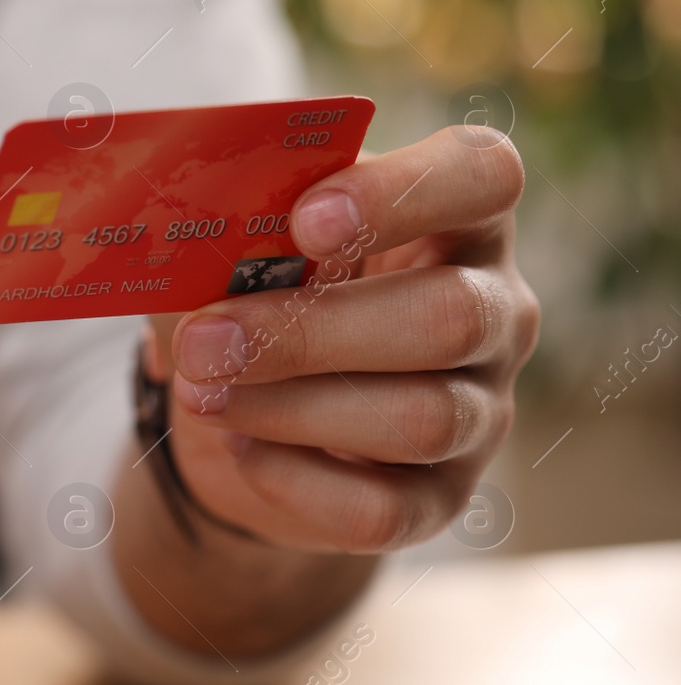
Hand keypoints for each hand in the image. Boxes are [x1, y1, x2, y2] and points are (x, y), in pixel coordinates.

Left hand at [160, 125, 539, 551]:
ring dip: (291, 406)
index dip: (405, 193)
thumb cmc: (257, 289)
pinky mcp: (439, 501)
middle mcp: (494, 312)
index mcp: (457, 216)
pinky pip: (383, 509)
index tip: (306, 220)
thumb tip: (190, 211)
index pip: (483, 175)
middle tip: (204, 339)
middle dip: (311, 331)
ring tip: (202, 391)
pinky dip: (295, 480)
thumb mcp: (245, 238)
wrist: (242, 407)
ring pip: (422, 419)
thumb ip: (238, 214)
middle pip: (449, 317)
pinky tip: (239, 447)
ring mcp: (479, 412)